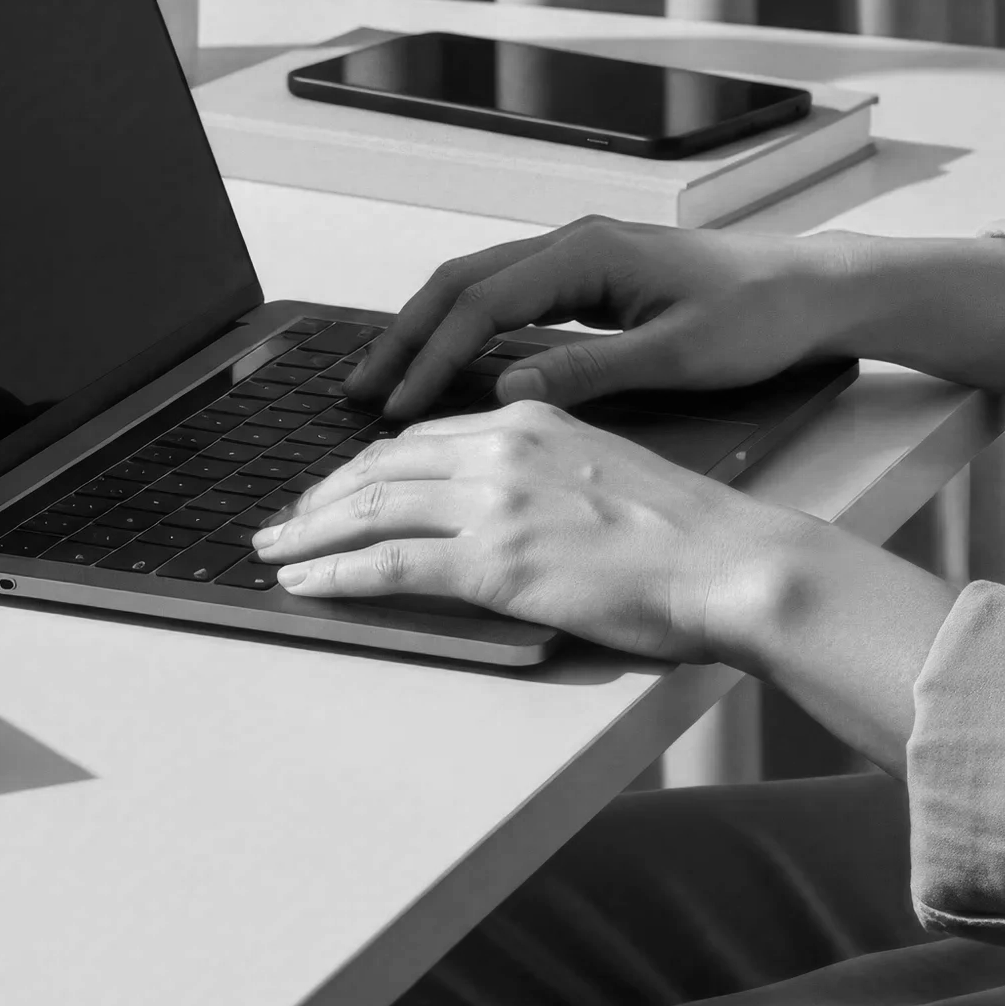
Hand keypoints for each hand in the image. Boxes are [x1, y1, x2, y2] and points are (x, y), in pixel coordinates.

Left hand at [252, 400, 830, 663]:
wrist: (730, 561)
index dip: (364, 468)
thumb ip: (542, 474)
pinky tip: (308, 585)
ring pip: (371, 510)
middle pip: (380, 467)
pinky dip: (337, 574)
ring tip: (274, 552)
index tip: (334, 490)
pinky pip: (390, 565)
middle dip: (320, 496)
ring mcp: (495, 504)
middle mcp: (502, 448)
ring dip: (310, 533)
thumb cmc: (685, 534)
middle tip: (282, 521)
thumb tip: (504, 505)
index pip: (420, 439)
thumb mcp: (602, 471)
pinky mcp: (496, 561)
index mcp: (529, 420)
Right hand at [347, 217, 853, 417]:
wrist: (812, 290)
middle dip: (403, 336)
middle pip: (458, 284)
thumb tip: (508, 390)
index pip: (481, 304)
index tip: (397, 406)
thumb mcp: (678, 354)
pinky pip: (505, 300)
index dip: (432, 356)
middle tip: (359, 390)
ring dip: (426, 331)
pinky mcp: (589, 281)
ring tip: (385, 381)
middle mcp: (572, 246)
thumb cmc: (760, 319)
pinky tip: (447, 367)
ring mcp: (578, 260)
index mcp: (586, 254)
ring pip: (476, 288)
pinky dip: (463, 331)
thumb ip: (590, 371)